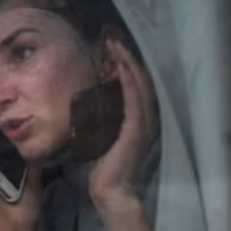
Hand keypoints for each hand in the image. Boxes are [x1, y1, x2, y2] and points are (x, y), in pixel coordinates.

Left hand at [89, 38, 158, 210]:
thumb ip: (100, 122)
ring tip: (115, 46)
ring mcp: (143, 123)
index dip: (125, 65)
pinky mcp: (136, 129)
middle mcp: (146, 118)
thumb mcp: (101, 138)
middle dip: (126, 58)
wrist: (110, 191)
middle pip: (139, 79)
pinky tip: (119, 68)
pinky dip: (127, 82)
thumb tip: (85, 107)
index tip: (111, 48)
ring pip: (138, 85)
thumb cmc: (102, 169)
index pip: (134, 85)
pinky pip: (133, 99)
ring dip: (127, 64)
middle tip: (113, 39)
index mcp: (138, 119)